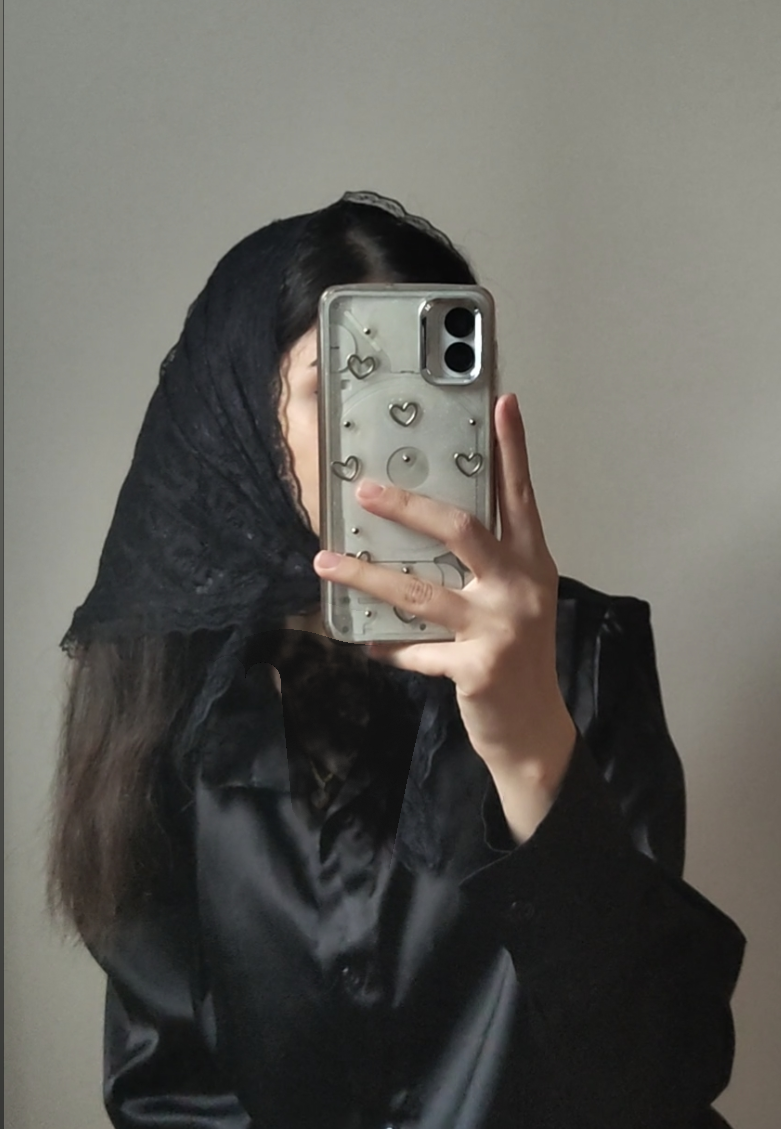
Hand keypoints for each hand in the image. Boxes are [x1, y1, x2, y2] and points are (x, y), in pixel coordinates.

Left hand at [313, 393, 576, 836]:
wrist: (535, 728)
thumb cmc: (517, 654)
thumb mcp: (514, 600)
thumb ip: (485, 565)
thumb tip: (424, 527)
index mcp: (531, 562)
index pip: (520, 494)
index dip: (513, 448)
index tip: (503, 400)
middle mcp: (520, 587)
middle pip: (461, 529)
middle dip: (408, 505)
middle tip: (365, 489)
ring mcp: (499, 628)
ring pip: (420, 592)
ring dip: (366, 577)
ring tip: (325, 563)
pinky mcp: (476, 667)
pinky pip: (415, 650)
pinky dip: (388, 646)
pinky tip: (364, 641)